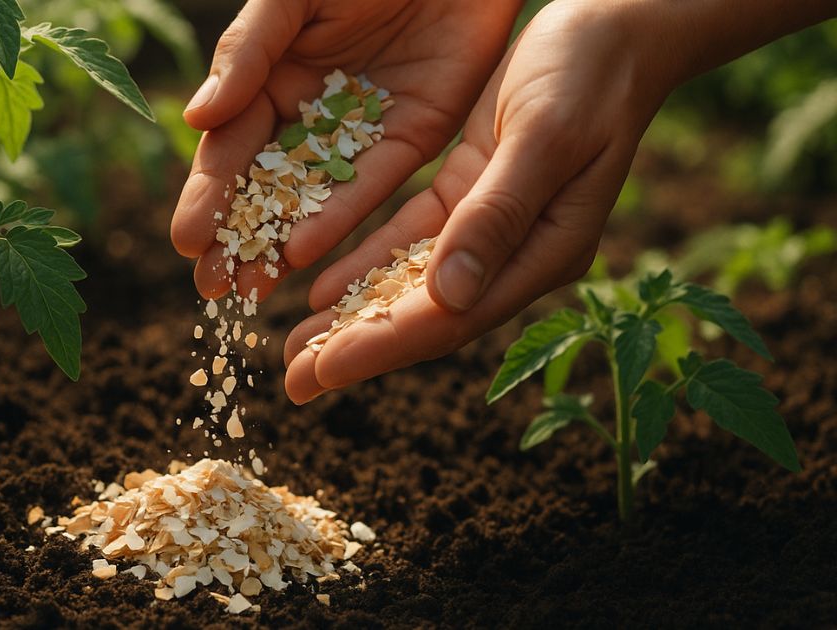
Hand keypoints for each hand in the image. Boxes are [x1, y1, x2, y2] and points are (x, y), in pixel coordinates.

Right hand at [170, 0, 522, 299]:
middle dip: (238, 235)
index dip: (209, 193)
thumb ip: (248, 50)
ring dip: (280, 244)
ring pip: (314, 196)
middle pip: (266, 184)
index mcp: (269, 75)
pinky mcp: (412, 134)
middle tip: (213, 288)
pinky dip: (341, 219)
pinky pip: (374, 184)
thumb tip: (196, 117)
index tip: (187, 241)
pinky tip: (306, 255)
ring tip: (251, 290)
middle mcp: (309, 109)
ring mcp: (360, 127)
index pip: (230, 145)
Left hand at [282, 1, 676, 402]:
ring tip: (296, 348)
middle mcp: (518, 253)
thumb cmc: (588, 73)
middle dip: (357, 348)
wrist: (613, 26)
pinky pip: (409, 241)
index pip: (452, 317)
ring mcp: (494, 227)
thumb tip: (452, 294)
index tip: (322, 370)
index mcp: (546, 250)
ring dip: (353, 316)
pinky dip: (365, 263)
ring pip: (411, 285)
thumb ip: (498, 214)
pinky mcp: (471, 193)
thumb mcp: (543, 136)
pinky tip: (321, 286)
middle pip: (426, 316)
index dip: (382, 345)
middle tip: (293, 383)